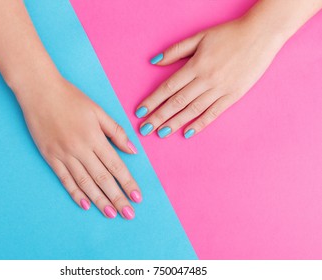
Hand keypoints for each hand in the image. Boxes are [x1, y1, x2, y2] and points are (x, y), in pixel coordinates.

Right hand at [19, 76, 141, 218]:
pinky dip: (75, 193)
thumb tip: (132, 150)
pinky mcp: (50, 157)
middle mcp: (81, 149)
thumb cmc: (71, 98)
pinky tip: (84, 204)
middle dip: (118, 198)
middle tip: (128, 214)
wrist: (39, 91)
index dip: (128, 183)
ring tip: (110, 213)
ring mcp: (64, 155)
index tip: (138, 197)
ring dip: (99, 200)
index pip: (116, 166)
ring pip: (85, 183)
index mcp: (95, 137)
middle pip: (103, 179)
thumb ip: (116, 131)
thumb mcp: (98, 110)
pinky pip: (65, 179)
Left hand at [136, 17, 284, 138]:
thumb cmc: (229, 34)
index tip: (140, 112)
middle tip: (145, 129)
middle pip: (177, 102)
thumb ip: (176, 51)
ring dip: (175, 123)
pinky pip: (213, 114)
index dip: (152, 101)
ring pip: (193, 110)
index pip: (168, 87)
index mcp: (195, 65)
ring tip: (160, 133)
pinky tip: (187, 133)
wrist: (261, 35)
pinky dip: (200, 124)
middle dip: (159, 117)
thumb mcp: (199, 36)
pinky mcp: (233, 96)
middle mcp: (206, 80)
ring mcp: (220, 90)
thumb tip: (154, 62)